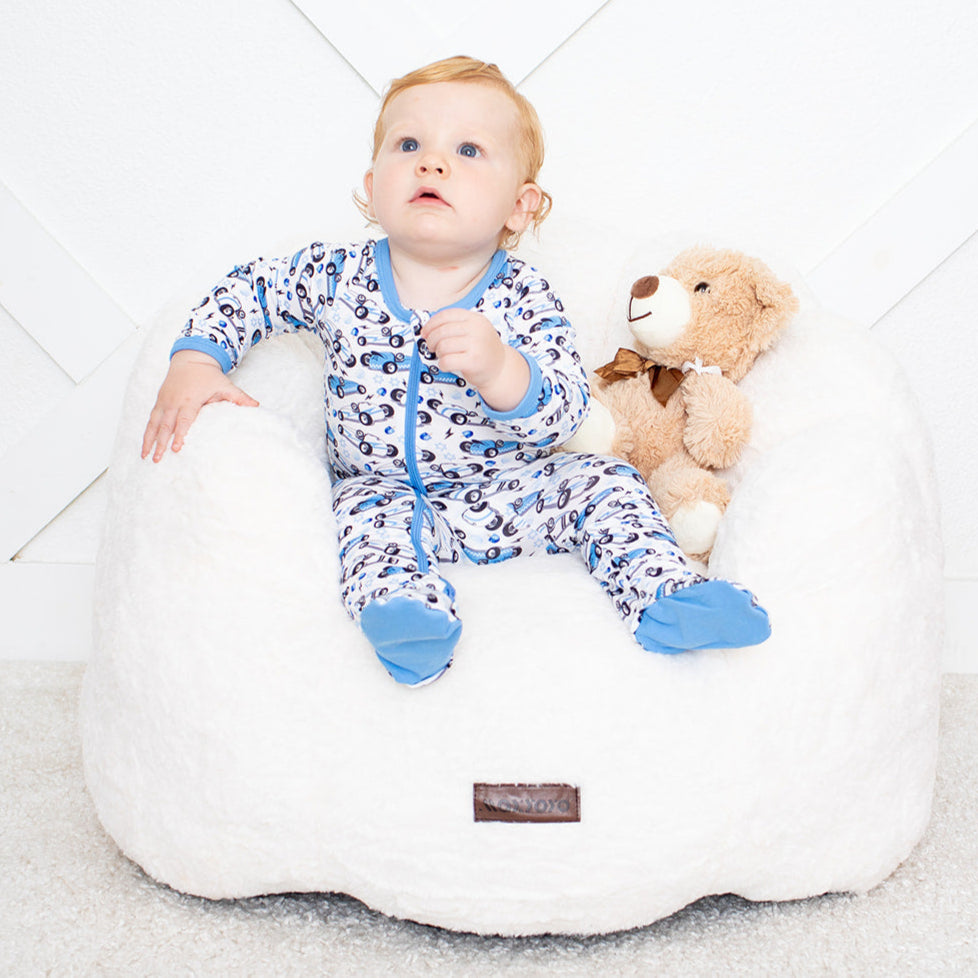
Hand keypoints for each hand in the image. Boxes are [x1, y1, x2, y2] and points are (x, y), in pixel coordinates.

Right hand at [141, 350, 258, 461]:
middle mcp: (174, 401)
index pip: (184, 419)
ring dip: (149, 440)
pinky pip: (151, 419)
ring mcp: (164, 401)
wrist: (191, 358)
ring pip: (154, 423)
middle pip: (166, 425)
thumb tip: (256, 406)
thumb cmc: (208, 375)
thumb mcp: (225, 385)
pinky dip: (147, 432)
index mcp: (190, 399)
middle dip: (161, 443)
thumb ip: (239, 398)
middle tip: (158, 459)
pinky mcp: (159, 401)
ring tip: (145, 456)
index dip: (180, 434)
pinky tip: (145, 444)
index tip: (176, 448)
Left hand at [420, 309, 528, 410]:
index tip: (425, 332)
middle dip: (431, 340)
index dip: (431, 324)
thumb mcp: (474, 330)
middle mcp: (476, 329)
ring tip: (443, 356)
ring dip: (438, 353)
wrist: (500, 368)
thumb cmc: (482, 350)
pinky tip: (446, 365)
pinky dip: (442, 364)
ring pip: (443, 346)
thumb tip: (427, 328)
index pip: (446, 315)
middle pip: (442, 331)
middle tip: (432, 347)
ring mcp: (476, 345)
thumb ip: (456, 325)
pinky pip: (447, 361)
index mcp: (475, 318)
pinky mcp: (473, 361)